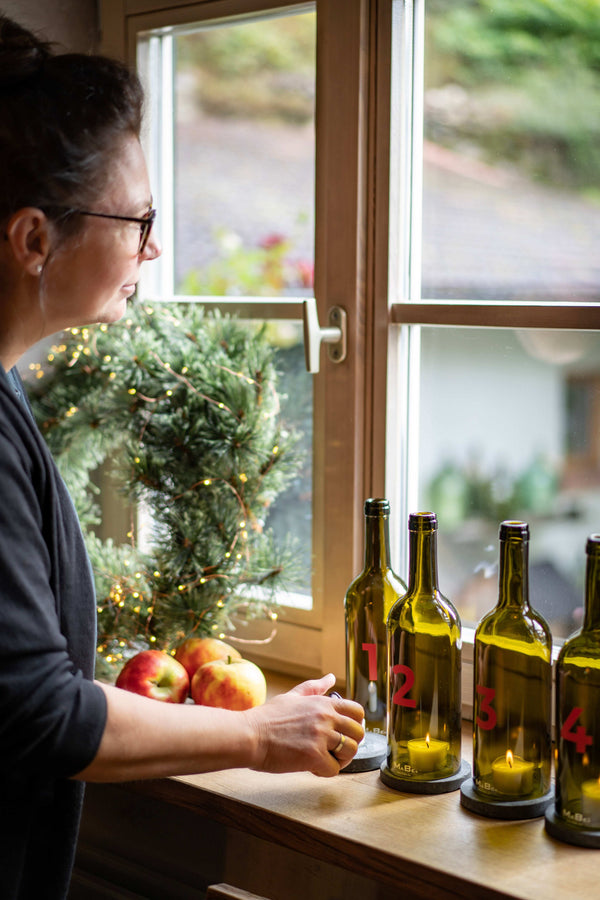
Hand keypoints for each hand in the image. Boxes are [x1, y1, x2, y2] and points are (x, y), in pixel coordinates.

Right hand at [245, 674, 364, 776]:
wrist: (249, 735)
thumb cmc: (267, 718)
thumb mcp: (292, 696)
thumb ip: (314, 688)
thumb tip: (331, 677)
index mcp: (322, 703)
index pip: (357, 711)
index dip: (355, 725)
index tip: (344, 733)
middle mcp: (325, 717)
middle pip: (358, 733)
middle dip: (349, 744)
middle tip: (334, 750)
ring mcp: (321, 736)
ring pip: (350, 752)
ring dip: (340, 759)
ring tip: (324, 759)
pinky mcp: (313, 756)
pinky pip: (334, 769)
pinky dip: (324, 772)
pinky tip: (311, 767)